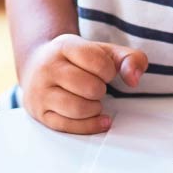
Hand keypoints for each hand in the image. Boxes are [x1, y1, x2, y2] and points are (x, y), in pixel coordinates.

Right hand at [20, 34, 147, 133]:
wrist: (37, 63)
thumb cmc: (75, 58)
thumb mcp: (102, 49)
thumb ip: (129, 58)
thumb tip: (134, 79)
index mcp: (64, 46)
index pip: (97, 60)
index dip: (109, 70)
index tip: (106, 71)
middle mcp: (48, 68)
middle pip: (89, 87)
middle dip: (101, 89)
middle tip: (98, 86)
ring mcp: (41, 92)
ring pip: (77, 109)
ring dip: (94, 108)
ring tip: (94, 100)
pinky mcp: (40, 113)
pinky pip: (67, 127)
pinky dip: (89, 126)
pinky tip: (100, 119)